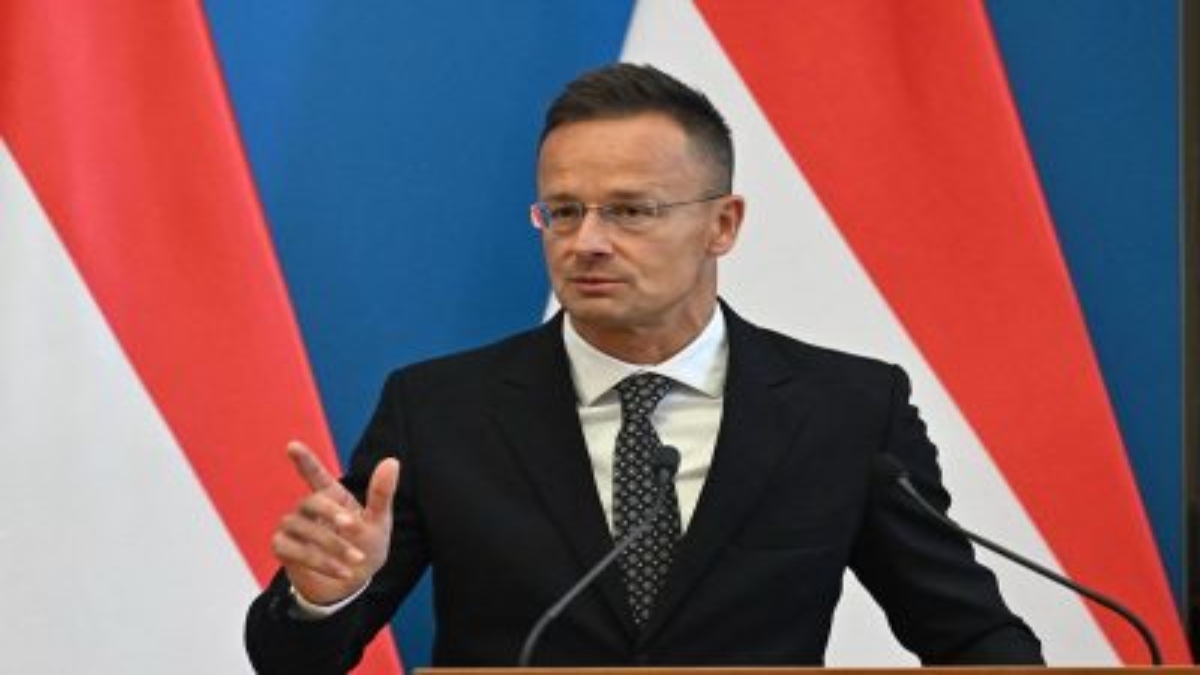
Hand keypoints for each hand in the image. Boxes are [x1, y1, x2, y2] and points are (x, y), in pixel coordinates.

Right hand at [271, 441, 399, 605]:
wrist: (352, 584)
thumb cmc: (366, 546)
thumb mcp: (379, 522)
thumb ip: (381, 493)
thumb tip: (392, 461)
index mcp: (331, 496)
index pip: (314, 473)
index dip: (304, 460)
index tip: (292, 445)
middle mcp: (308, 507)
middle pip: (311, 501)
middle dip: (331, 513)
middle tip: (352, 527)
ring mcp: (293, 526)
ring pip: (303, 528)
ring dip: (332, 545)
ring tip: (357, 560)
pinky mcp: (283, 548)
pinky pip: (293, 550)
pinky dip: (319, 562)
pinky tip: (342, 572)